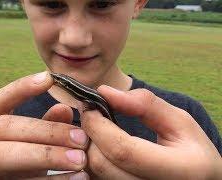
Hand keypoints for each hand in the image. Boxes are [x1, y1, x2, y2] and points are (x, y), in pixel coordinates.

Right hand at [0, 72, 87, 179]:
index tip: (48, 78)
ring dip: (45, 155)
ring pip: (0, 155)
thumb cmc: (19, 171)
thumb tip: (65, 109)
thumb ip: (46, 129)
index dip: (21, 88)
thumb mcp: (33, 148)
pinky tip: (76, 178)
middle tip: (81, 138)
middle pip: (3, 127)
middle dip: (45, 131)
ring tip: (80, 159)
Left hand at [81, 85, 221, 179]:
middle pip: (102, 164)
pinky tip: (101, 146)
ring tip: (97, 130)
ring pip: (95, 174)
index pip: (122, 150)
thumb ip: (145, 105)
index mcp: (179, 170)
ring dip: (89, 147)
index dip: (99, 125)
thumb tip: (105, 92)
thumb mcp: (179, 122)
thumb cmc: (191, 150)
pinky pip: (97, 179)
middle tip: (91, 115)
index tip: (91, 107)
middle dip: (90, 135)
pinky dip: (93, 160)